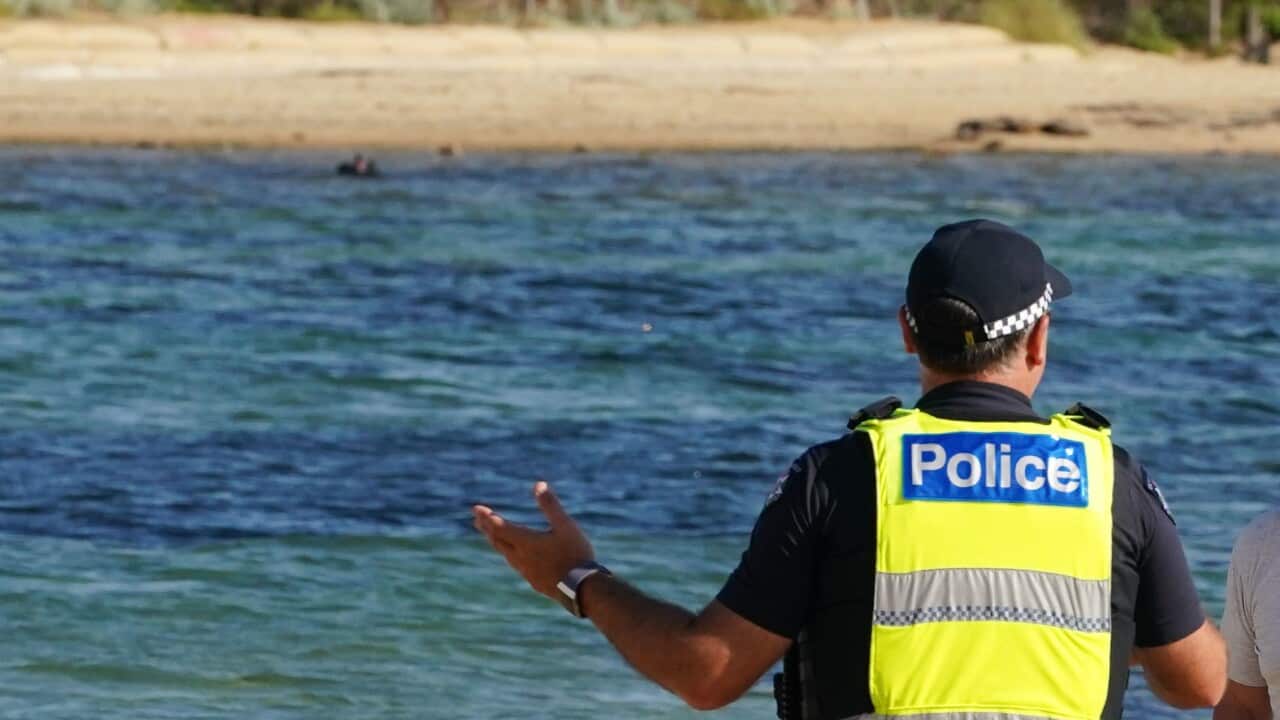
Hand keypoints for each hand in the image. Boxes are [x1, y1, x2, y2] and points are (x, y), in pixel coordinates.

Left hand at [472, 481, 594, 599]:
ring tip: (492, 535)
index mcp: (526, 542)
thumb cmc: (575, 554)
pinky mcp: (534, 581)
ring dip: (496, 541)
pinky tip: (515, 557)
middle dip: (487, 528)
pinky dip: (509, 554)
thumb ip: (550, 505)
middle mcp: (521, 557)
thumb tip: (539, 484)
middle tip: (477, 519)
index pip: (499, 527)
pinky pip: (516, 565)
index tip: (476, 508)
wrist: (583, 589)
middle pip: (498, 541)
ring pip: (505, 554)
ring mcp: (526, 572)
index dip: (487, 517)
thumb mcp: (565, 525)